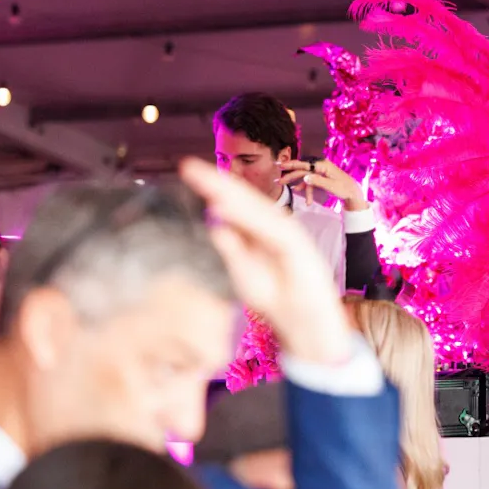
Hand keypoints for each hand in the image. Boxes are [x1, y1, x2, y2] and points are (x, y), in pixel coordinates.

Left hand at [179, 157, 354, 366]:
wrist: (302, 322)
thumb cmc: (274, 297)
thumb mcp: (244, 274)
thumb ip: (232, 250)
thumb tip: (214, 226)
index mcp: (260, 229)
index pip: (235, 204)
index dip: (212, 188)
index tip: (186, 170)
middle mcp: (274, 225)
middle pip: (244, 199)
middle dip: (217, 182)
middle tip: (188, 166)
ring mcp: (288, 233)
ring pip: (257, 208)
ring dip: (231, 193)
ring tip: (206, 181)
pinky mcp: (297, 246)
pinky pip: (271, 228)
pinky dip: (249, 217)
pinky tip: (226, 208)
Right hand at [280, 157, 366, 211]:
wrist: (352, 193)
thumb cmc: (344, 188)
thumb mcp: (331, 186)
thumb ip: (318, 181)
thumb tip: (305, 177)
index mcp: (323, 165)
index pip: (305, 164)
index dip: (292, 164)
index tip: (281, 165)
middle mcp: (321, 166)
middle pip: (303, 170)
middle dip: (291, 176)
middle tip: (279, 181)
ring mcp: (320, 172)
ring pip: (306, 177)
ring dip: (298, 184)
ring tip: (287, 189)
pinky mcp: (321, 178)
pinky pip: (311, 182)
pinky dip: (307, 189)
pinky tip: (300, 194)